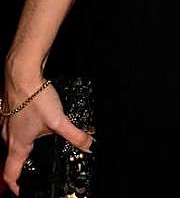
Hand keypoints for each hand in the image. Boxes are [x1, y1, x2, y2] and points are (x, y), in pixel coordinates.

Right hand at [2, 73, 93, 195]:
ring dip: (21, 151)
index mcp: (17, 144)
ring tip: (34, 152)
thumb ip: (75, 135)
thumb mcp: (58, 120)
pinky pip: (13, 130)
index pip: (10, 174)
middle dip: (20, 169)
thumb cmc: (34, 98)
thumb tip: (89, 145)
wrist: (22, 74)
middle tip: (31, 173)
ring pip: (10, 144)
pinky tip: (34, 127)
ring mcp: (6, 124)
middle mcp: (7, 137)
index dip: (16, 187)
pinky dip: (22, 134)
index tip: (23, 192)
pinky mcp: (10, 113)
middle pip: (10, 160)